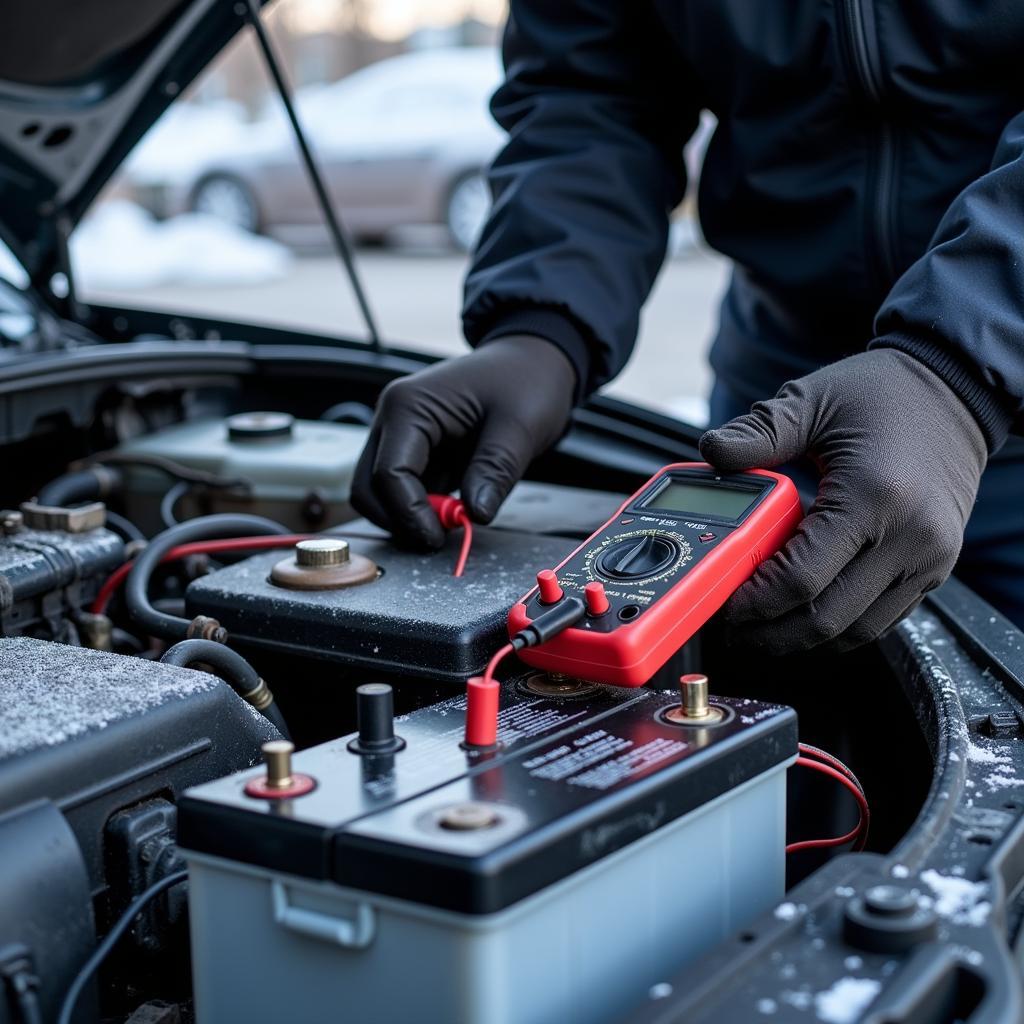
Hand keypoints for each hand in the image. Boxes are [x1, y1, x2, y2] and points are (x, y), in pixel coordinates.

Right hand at [352, 335, 575, 547]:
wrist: (533, 362)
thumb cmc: (525, 380)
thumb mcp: (520, 427)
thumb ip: (494, 471)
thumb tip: (475, 515)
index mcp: (409, 405)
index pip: (389, 474)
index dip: (410, 514)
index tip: (439, 537)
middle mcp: (394, 418)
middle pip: (368, 488)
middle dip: (398, 520)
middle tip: (439, 537)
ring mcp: (400, 435)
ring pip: (380, 493)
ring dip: (408, 515)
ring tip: (453, 521)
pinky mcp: (415, 450)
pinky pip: (404, 490)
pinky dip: (421, 508)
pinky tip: (453, 509)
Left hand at [699, 350, 986, 651]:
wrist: (953, 391)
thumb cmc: (882, 394)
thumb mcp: (812, 400)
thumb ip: (760, 432)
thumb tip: (711, 452)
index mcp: (872, 497)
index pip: (801, 578)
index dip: (755, 601)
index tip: (723, 602)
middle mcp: (909, 536)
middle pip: (827, 618)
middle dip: (772, 633)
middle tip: (734, 629)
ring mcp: (927, 558)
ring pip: (856, 630)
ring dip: (804, 639)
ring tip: (762, 629)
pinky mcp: (934, 568)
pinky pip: (881, 620)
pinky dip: (838, 627)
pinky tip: (803, 617)